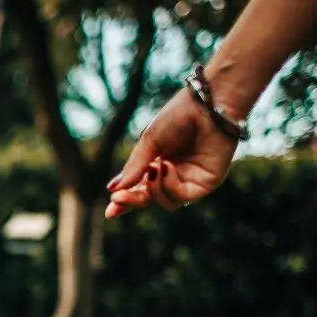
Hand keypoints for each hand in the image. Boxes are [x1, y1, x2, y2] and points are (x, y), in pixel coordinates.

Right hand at [104, 88, 239, 217]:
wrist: (206, 105)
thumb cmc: (178, 117)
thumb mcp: (149, 142)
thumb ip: (134, 167)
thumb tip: (114, 190)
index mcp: (159, 164)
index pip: (140, 189)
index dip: (126, 201)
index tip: (110, 211)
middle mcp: (175, 175)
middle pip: (151, 200)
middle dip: (132, 201)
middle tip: (117, 198)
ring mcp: (191, 180)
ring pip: (166, 203)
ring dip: (154, 189)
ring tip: (153, 168)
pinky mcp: (206, 183)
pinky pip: (182, 197)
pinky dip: (169, 185)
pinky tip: (167, 167)